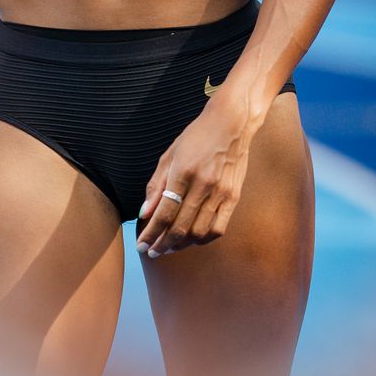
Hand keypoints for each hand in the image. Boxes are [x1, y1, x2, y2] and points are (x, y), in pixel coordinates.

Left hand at [136, 102, 256, 256]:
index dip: (151, 233)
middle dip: (163, 243)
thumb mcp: (169, 156)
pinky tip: (192, 239)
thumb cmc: (196, 137)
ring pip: (199, 232)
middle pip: (180, 227)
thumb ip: (156, 186)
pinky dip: (203, 239)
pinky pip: (219, 228)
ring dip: (181, 245)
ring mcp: (221, 192)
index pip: (164, 213)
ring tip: (169, 247)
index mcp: (183, 173)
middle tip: (153, 251)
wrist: (231, 124)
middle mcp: (203, 185)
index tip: (141, 245)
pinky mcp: (234, 197)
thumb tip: (145, 214)